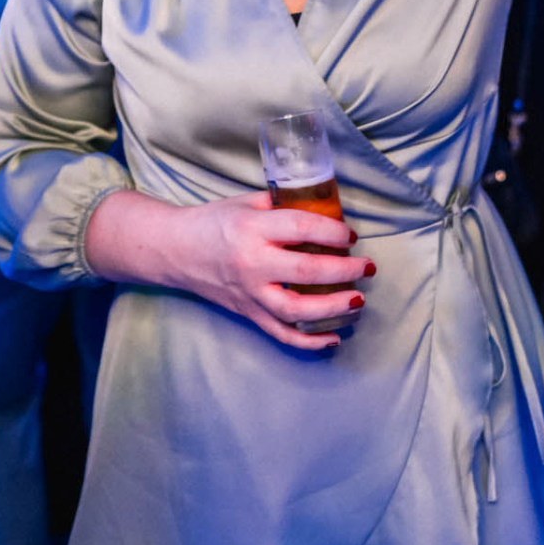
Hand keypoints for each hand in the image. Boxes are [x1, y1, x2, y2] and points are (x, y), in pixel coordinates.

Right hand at [176, 191, 374, 351]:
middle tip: (368, 267)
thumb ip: (284, 206)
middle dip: (345, 270)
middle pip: (307, 270)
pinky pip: (281, 333)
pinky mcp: (248, 313)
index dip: (333, 231)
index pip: (302, 228)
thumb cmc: (214, 221)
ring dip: (333, 308)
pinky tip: (333, 339)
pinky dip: (309, 341)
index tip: (351, 235)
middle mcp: (252, 263)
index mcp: (253, 229)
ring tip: (358, 301)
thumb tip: (325, 208)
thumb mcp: (247, 203)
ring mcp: (250, 293)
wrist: (176, 250)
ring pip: (297, 309)